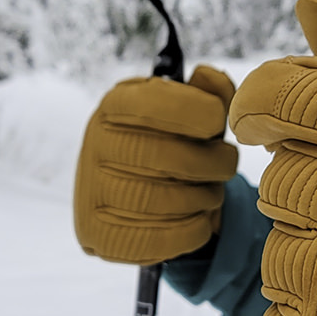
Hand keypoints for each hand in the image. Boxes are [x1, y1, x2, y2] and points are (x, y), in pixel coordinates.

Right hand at [74, 65, 238, 264]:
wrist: (140, 198)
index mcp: (115, 106)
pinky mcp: (98, 235)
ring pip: (164, 201)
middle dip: (212, 163)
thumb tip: (210, 76)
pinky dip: (193, 229)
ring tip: (210, 191)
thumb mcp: (193, 113)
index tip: (216, 121)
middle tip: (225, 163)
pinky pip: (160, 239)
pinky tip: (196, 217)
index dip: (197, 112)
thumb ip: (209, 92)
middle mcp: (95, 145)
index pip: (152, 104)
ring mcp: (91, 192)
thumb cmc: (175, 145)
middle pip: (164, 157)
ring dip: (204, 198)